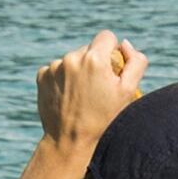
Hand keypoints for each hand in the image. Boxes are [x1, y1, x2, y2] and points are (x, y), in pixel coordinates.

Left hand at [35, 34, 147, 150]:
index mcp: (94, 58)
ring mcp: (54, 67)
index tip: (111, 69)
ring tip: (81, 96)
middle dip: (95, 63)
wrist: (70, 141)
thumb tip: (124, 45)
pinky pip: (57, 69)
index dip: (112, 52)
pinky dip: (62, 79)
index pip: (107, 37)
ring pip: (72, 59)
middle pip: (89, 49)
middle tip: (97, 88)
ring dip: (78, 71)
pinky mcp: (41, 76)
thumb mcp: (128, 92)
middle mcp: (72, 58)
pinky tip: (68, 96)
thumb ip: (135, 62)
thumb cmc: (104, 118)